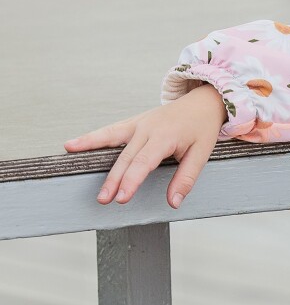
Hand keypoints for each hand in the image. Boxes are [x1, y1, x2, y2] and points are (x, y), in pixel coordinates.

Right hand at [65, 83, 226, 207]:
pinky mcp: (133, 123)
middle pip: (126, 158)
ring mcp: (137, 124)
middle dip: (113, 180)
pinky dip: (91, 138)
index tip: (121, 198)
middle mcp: (147, 129)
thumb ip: (186, 179)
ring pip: (111, 140)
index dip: (131, 182)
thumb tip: (173, 202)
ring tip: (72, 160)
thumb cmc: (201, 129)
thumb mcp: (201, 154)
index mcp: (164, 137)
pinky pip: (109, 131)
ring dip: (91, 152)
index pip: (143, 163)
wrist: (202, 102)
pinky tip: (72, 144)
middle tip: (103, 199)